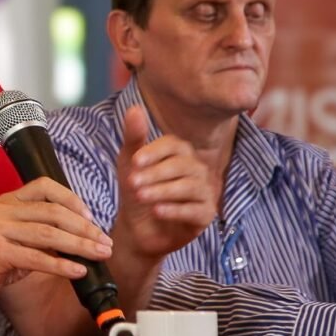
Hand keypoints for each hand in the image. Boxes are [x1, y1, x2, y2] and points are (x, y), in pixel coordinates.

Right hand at [0, 176, 112, 312]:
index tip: (91, 217)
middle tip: (104, 242)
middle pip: (52, 212)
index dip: (71, 199)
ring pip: (49, 234)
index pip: (44, 186)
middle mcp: (2, 210)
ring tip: (99, 255)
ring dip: (79, 246)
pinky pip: (36, 258)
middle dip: (84, 228)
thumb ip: (39, 234)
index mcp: (7, 202)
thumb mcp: (13, 240)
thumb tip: (77, 237)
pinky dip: (61, 265)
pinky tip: (78, 271)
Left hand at [113, 106, 217, 258]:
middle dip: (155, 174)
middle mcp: (196, 169)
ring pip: (190, 187)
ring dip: (163, 191)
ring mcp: (204, 192)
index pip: (173, 145)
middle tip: (132, 183)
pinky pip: (196, 210)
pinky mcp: (206, 214)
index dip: (154, 151)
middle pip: (182, 165)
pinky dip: (175, 210)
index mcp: (179, 153)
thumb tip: (134, 108)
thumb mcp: (129, 163)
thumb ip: (133, 137)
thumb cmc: (135, 189)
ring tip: (141, 196)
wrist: (137, 227)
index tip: (134, 161)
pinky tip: (157, 211)